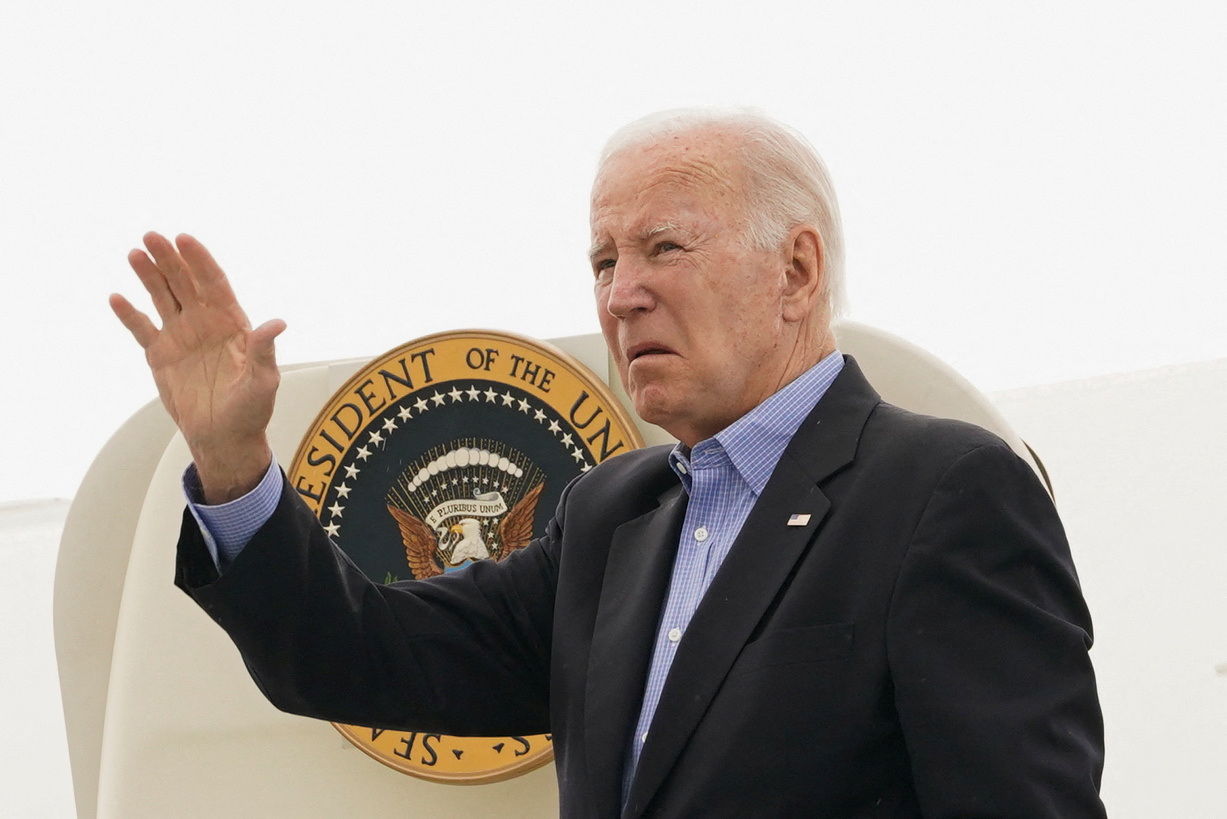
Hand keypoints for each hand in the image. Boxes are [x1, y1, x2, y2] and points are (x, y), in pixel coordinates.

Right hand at [110, 232, 285, 502]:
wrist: (224, 438)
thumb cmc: (251, 411)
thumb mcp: (262, 381)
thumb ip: (264, 351)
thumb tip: (277, 323)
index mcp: (232, 325)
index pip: (215, 284)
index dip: (200, 261)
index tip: (185, 239)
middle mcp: (206, 324)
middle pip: (185, 284)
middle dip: (170, 260)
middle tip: (151, 237)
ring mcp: (182, 337)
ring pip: (163, 298)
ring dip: (149, 276)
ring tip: (134, 254)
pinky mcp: (161, 355)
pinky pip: (142, 329)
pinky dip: (130, 314)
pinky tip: (117, 298)